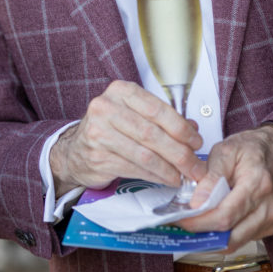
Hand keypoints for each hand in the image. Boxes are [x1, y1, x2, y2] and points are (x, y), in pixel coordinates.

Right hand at [50, 80, 204, 194]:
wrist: (76, 151)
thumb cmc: (110, 130)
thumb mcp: (134, 115)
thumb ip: (162, 119)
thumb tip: (193, 129)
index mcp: (120, 91)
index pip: (157, 109)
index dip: (181, 128)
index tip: (196, 141)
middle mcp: (106, 108)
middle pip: (152, 133)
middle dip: (180, 153)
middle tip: (196, 166)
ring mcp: (99, 132)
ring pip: (145, 154)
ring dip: (170, 169)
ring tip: (184, 176)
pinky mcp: (97, 156)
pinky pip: (135, 168)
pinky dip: (156, 176)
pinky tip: (166, 179)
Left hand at [176, 124, 272, 250]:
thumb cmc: (252, 147)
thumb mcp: (225, 151)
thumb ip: (211, 177)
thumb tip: (197, 202)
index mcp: (257, 184)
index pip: (225, 215)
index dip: (200, 222)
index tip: (182, 220)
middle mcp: (269, 206)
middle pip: (231, 236)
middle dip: (203, 234)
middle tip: (184, 225)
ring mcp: (271, 219)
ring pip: (236, 242)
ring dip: (213, 237)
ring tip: (195, 222)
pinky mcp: (270, 226)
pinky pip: (243, 238)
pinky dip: (226, 234)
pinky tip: (213, 220)